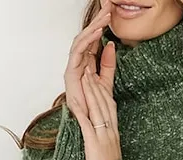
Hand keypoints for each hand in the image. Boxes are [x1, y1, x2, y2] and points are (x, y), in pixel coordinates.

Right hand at [64, 0, 112, 116]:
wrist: (90, 124)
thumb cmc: (95, 107)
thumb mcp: (106, 82)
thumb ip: (108, 64)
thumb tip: (111, 45)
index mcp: (86, 64)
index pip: (94, 40)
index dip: (102, 25)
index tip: (111, 11)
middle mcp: (78, 64)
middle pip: (87, 36)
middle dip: (97, 20)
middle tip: (108, 5)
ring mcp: (73, 67)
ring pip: (82, 40)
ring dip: (94, 27)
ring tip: (105, 16)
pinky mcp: (70, 73)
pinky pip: (78, 52)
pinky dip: (88, 41)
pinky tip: (98, 32)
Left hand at [71, 46, 121, 159]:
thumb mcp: (110, 152)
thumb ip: (105, 138)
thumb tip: (100, 131)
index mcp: (113, 132)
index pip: (110, 104)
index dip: (104, 87)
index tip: (97, 74)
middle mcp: (110, 131)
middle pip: (105, 102)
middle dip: (97, 82)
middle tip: (91, 63)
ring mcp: (103, 137)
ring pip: (98, 108)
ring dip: (91, 90)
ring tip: (85, 74)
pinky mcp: (94, 144)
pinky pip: (87, 125)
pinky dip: (82, 111)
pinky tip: (76, 101)